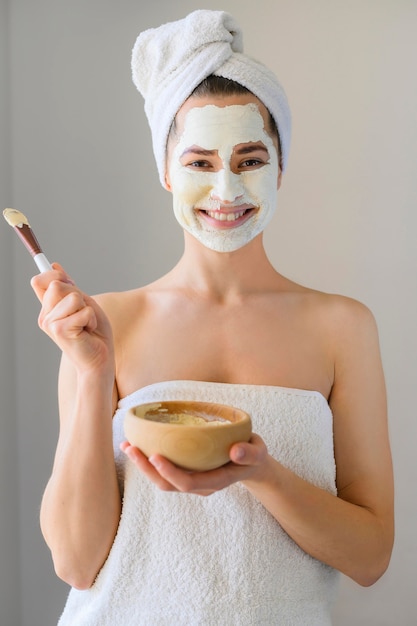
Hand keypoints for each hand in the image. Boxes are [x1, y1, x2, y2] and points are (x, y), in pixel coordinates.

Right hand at [31, 263, 113, 373]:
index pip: (40, 280)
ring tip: (86, 324)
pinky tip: (87, 331)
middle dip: (78, 295)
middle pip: (57, 284)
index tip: (69, 283)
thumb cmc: (93, 333)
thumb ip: (69, 287)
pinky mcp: (60, 330)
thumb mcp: (83, 303)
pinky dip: (91, 318)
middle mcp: (45, 316)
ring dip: (87, 308)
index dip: (55, 275)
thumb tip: (55, 265)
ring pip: (72, 296)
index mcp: (48, 308)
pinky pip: (83, 310)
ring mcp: (50, 323)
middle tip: (83, 314)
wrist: (99, 360)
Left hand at [120, 433, 269, 495]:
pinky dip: (148, 460)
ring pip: (162, 480)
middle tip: (131, 448)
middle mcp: (200, 485)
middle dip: (147, 469)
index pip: (188, 482)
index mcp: (215, 481)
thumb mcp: (258, 452)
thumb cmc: (253, 454)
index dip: (170, 472)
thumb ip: (250, 453)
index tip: (155, 456)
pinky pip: (163, 472)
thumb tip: (236, 451)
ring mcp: (192, 481)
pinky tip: (138, 445)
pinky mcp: (186, 472)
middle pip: (168, 485)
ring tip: (127, 446)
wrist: (252, 463)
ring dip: (143, 466)